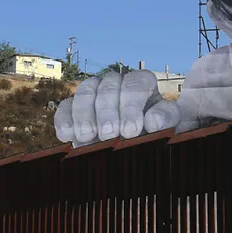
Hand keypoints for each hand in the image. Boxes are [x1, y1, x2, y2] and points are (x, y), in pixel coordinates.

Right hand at [54, 70, 181, 146]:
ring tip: (87, 136)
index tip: (131, 131)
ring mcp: (93, 92)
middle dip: (107, 111)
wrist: (130, 149)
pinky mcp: (73, 107)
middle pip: (109, 86)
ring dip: (85, 114)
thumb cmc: (153, 133)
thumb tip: (153, 120)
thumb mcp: (166, 126)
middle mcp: (116, 83)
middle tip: (109, 134)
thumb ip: (165, 119)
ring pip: (85, 91)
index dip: (132, 106)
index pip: (137, 83)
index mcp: (141, 83)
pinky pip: (65, 106)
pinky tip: (68, 135)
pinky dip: (65, 120)